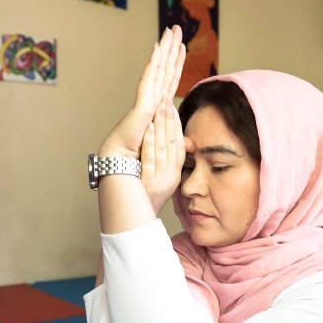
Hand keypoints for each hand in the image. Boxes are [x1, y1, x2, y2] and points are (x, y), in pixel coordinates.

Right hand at [97, 26, 186, 160]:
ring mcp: (147, 99)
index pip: (171, 80)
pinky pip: (149, 79)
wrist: (125, 164)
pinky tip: (157, 48)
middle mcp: (152, 99)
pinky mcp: (143, 104)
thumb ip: (177, 139)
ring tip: (171, 30)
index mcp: (158, 107)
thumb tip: (190, 143)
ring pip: (159, 68)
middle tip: (176, 28)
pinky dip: (154, 63)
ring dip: (166, 48)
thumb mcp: (166, 145)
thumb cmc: (140, 158)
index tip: (182, 46)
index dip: (177, 62)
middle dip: (171, 47)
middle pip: (166, 68)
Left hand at [140, 99, 189, 214]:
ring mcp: (160, 179)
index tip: (171, 106)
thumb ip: (172, 161)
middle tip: (165, 99)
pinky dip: (150, 142)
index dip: (176, 124)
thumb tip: (186, 144)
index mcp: (174, 174)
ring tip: (159, 107)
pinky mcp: (148, 183)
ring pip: (164, 147)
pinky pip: (151, 159)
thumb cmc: (145, 200)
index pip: (178, 144)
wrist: (136, 222)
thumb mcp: (164, 181)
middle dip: (170, 119)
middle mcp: (170, 176)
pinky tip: (148, 128)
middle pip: (173, 142)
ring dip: (162, 126)